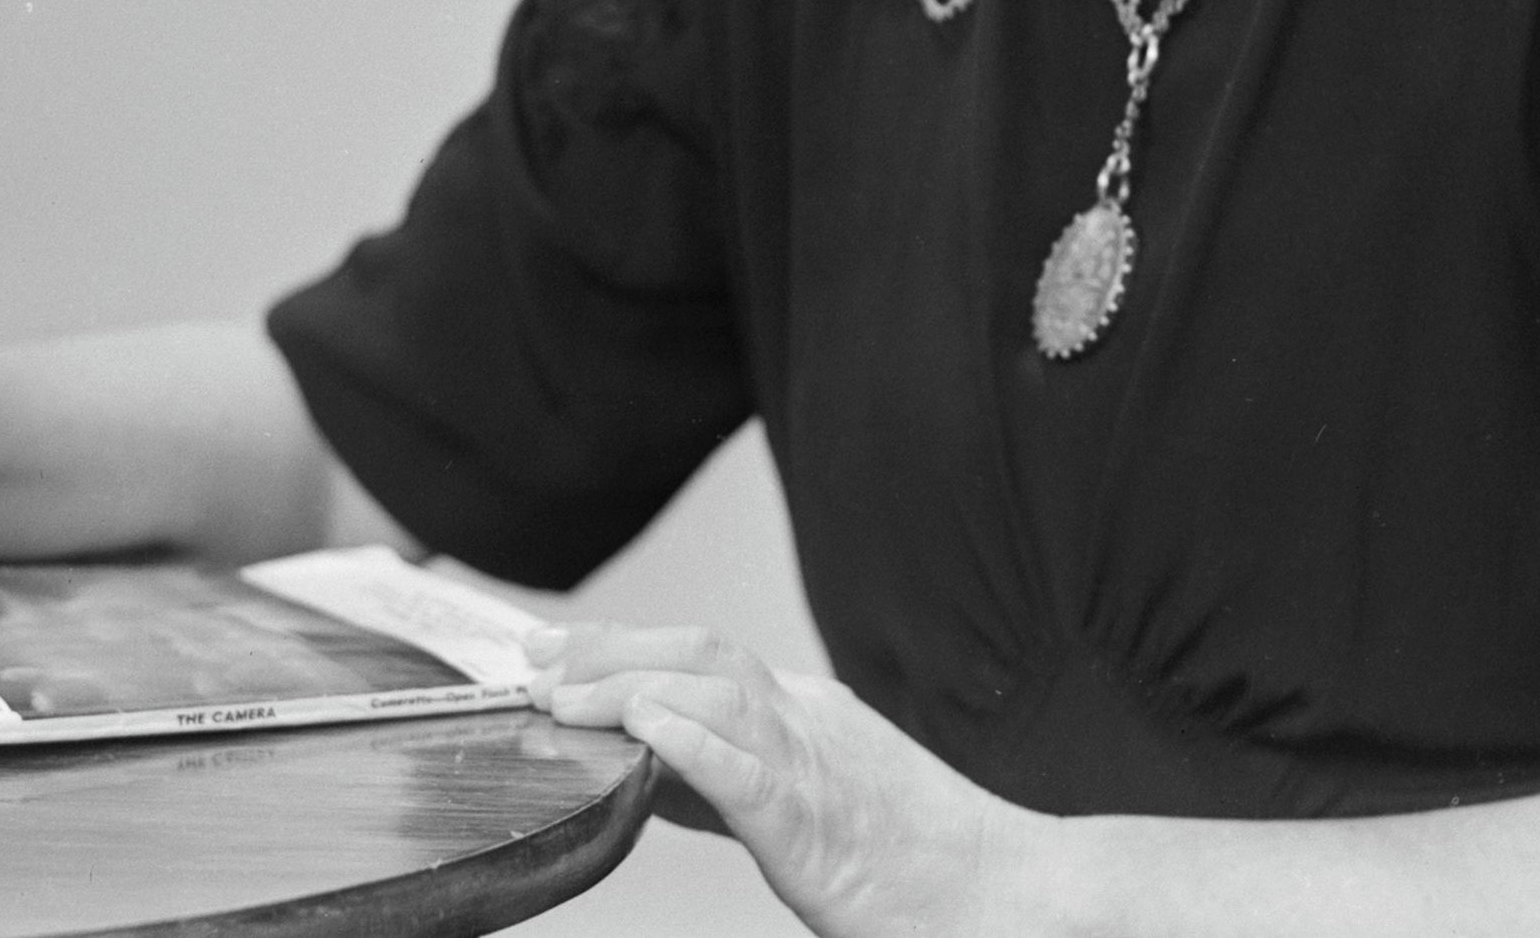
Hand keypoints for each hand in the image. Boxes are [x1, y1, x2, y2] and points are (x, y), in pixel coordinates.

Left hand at [528, 622, 1046, 937]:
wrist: (1005, 894)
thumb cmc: (912, 867)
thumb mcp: (807, 806)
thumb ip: (727, 783)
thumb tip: (648, 762)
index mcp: (810, 715)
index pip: (703, 657)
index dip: (622, 644)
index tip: (558, 652)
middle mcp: (811, 721)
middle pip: (702, 653)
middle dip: (610, 647)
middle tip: (534, 660)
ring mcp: (819, 766)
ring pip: (717, 695)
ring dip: (629, 687)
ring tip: (561, 697)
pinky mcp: (820, 826)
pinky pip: (750, 773)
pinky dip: (692, 745)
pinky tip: (644, 733)